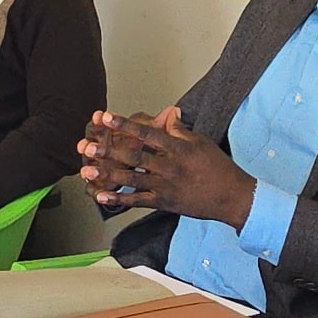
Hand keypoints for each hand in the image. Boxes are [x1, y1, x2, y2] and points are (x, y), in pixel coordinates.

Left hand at [77, 107, 256, 228]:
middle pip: (134, 156)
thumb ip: (181, 130)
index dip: (125, 124)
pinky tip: (101, 196)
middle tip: (88, 146)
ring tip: (87, 171)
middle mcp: (169, 166)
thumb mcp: (201, 142)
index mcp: (178, 148)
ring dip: (107, 174)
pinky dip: (119, 199)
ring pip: (131, 178)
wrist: (230, 196)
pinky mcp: (164, 202)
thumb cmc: (218, 167)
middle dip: (109, 150)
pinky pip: (138, 201)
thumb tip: (169, 115)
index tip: (107, 117)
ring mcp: (165, 186)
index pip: (147, 133)